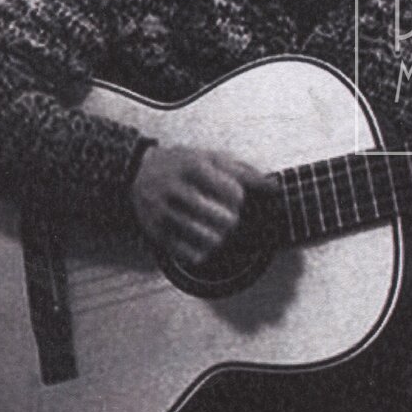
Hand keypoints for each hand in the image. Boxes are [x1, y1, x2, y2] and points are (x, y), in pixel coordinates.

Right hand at [130, 145, 273, 264]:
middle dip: (231, 221)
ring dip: (219, 239)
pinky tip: (203, 244)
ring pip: (206, 238)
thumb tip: (274, 187)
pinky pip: (186, 252)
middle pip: (222, 218)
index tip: (234, 198)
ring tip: (218, 231)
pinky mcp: (155, 231)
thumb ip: (244, 171)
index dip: (239, 199)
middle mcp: (176, 188)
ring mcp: (163, 211)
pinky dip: (200, 253)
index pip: (233, 193)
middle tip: (228, 218)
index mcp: (194, 166)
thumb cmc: (182, 163)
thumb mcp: (211, 158)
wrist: (138, 170)